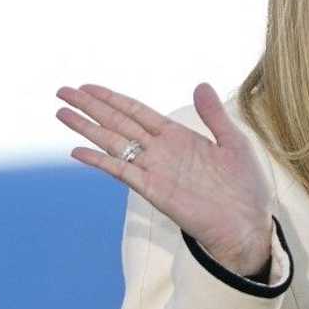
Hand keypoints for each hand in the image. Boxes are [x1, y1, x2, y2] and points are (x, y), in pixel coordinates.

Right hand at [56, 82, 274, 274]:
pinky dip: (99, 161)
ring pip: (113, 143)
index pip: (137, 111)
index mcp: (178, 136)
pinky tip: (77, 151)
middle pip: (118, 122)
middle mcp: (161, 150)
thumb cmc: (244, 186)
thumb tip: (200, 84)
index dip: (112, 98)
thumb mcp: (233, 142)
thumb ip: (214, 115)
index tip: (88, 87)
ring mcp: (154, 170)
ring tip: (61, 113)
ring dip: (87, 128)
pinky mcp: (153, 190)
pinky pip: (121, 171)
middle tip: (62, 92)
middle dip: (90, 107)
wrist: (247, 224)